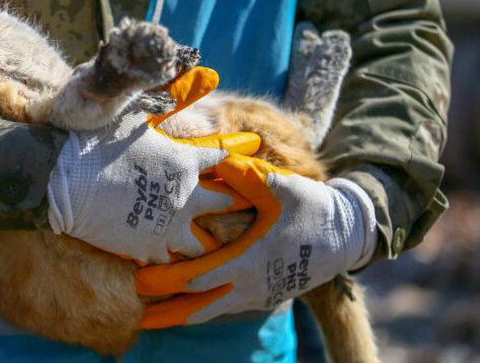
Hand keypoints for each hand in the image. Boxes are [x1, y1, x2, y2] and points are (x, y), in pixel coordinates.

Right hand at [47, 68, 259, 263]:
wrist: (62, 178)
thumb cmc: (98, 140)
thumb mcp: (136, 113)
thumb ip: (175, 95)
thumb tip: (209, 73)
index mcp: (186, 161)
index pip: (222, 158)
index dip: (234, 154)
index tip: (245, 152)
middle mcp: (186, 195)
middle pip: (225, 203)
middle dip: (232, 201)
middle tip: (235, 202)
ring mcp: (170, 226)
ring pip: (204, 243)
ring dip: (206, 238)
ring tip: (206, 240)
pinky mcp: (149, 249)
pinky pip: (172, 261)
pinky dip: (172, 258)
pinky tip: (169, 255)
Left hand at [136, 155, 378, 327]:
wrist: (347, 238)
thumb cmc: (312, 210)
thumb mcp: (282, 188)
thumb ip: (248, 175)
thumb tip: (219, 160)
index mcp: (247, 262)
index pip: (195, 279)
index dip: (164, 280)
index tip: (136, 279)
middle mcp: (247, 286)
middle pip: (195, 308)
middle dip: (162, 311)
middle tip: (132, 312)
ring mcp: (255, 294)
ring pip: (208, 312)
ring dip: (178, 315)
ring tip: (148, 319)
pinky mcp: (261, 294)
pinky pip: (222, 306)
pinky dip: (198, 308)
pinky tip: (183, 301)